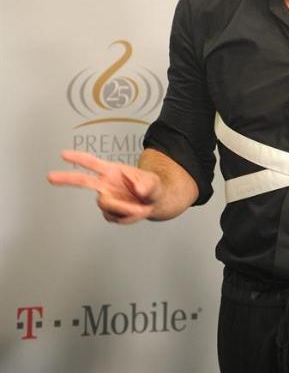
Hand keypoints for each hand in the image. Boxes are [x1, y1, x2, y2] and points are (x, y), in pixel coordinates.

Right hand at [47, 150, 162, 224]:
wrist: (155, 202)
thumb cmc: (152, 187)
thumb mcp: (154, 183)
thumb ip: (148, 185)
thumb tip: (140, 190)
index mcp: (112, 171)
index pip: (93, 163)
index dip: (79, 159)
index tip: (63, 154)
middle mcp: (105, 184)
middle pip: (82, 181)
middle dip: (66, 178)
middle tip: (50, 176)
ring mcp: (106, 198)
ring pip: (106, 204)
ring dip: (123, 208)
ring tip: (140, 207)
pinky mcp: (109, 212)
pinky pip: (114, 217)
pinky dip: (127, 217)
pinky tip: (135, 212)